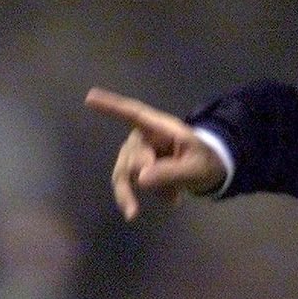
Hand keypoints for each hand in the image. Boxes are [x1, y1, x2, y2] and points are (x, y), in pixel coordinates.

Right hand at [86, 87, 226, 220]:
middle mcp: (144, 137)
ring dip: (150, 189)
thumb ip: (172, 172)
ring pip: (125, 174)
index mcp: (161, 128)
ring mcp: (136, 153)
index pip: (134, 114)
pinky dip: (143, 196)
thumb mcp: (196, 168)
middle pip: (131, 157)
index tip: (90, 97)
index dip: (112, 106)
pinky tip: (170, 201)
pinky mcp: (133, 168)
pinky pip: (127, 185)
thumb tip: (140, 177)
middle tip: (175, 188)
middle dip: (149, 175)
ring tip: (174, 199)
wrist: (207, 173)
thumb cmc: (203, 162)